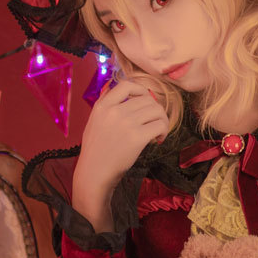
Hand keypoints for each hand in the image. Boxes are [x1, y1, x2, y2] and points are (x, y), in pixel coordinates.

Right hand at [73, 80, 169, 229]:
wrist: (94, 172)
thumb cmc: (96, 150)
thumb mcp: (94, 121)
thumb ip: (107, 105)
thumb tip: (123, 92)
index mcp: (103, 106)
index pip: (126, 85)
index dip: (141, 90)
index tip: (145, 101)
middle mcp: (114, 111)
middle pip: (147, 99)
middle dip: (155, 110)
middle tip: (154, 123)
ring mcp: (126, 123)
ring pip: (157, 110)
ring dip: (162, 120)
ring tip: (158, 132)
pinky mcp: (137, 137)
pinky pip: (160, 125)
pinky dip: (163, 131)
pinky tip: (158, 139)